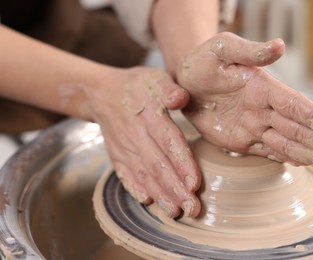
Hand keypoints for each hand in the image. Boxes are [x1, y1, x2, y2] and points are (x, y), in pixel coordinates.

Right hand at [85, 67, 200, 217]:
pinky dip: (135, 189)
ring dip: (161, 195)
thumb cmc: (138, 86)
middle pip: (158, 166)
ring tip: (176, 212)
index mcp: (149, 115)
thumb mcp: (154, 77)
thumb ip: (168, 88)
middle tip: (193, 209)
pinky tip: (147, 202)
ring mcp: (124, 148)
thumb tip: (181, 97)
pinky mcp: (117, 155)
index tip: (195, 183)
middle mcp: (136, 135)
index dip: (182, 163)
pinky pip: (125, 174)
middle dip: (176, 189)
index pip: (169, 142)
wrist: (103, 93)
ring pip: (144, 174)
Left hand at [176, 32, 312, 169]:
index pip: (296, 106)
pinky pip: (269, 152)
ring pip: (289, 143)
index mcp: (263, 87)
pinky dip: (289, 159)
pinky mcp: (242, 139)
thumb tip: (279, 46)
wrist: (183, 81)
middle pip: (301, 129)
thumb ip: (250, 50)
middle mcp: (264, 109)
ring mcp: (255, 126)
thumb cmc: (202, 60)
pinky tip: (307, 164)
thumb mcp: (222, 48)